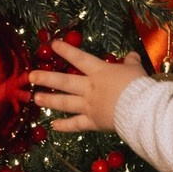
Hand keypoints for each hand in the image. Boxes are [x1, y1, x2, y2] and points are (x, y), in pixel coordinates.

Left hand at [30, 41, 146, 132]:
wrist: (142, 109)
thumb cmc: (139, 87)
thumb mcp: (136, 69)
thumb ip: (131, 62)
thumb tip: (131, 55)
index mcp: (100, 72)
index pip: (79, 58)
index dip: (66, 50)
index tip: (53, 45)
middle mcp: (90, 88)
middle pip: (64, 82)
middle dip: (46, 78)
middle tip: (30, 77)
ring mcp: (90, 106)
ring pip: (65, 103)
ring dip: (49, 100)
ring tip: (35, 98)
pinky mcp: (93, 122)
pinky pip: (76, 125)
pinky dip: (65, 126)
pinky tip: (53, 126)